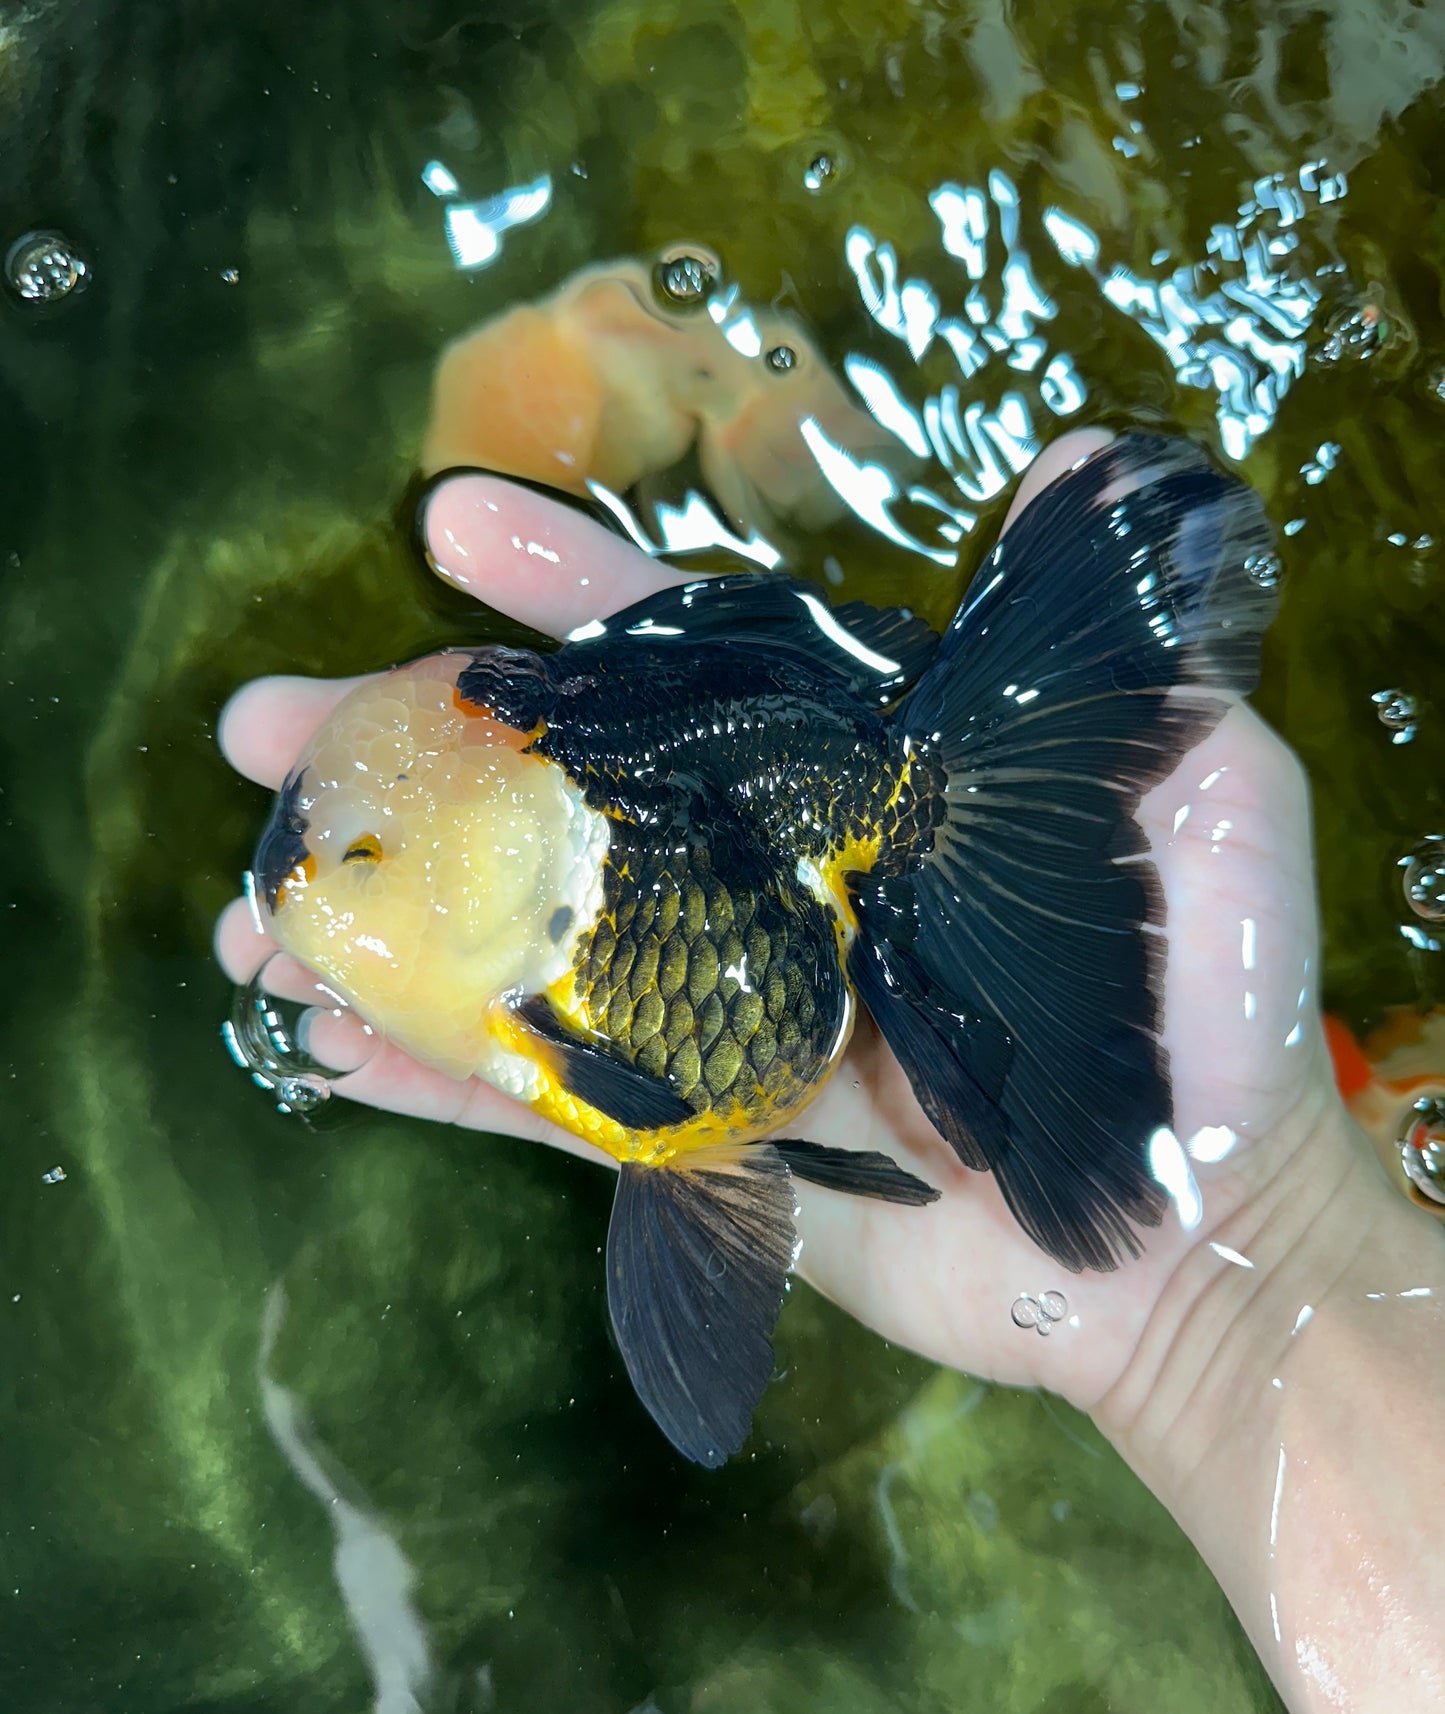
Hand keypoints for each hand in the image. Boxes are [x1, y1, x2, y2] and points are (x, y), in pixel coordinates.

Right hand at [215, 429, 1341, 1413]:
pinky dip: (434, 1082)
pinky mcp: (706, 1138)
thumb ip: (1126, 661)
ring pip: (518, 953)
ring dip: (375, 931)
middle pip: (557, 801)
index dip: (571, 597)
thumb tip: (1073, 464)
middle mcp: (770, 884)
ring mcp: (723, 1012)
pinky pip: (546, 1106)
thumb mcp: (1207, 800)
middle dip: (400, 758)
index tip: (449, 531)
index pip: (694, 666)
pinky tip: (324, 1051)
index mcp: (856, 789)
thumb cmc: (1220, 1022)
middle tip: (254, 735)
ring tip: (248, 921)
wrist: (1202, 1249)